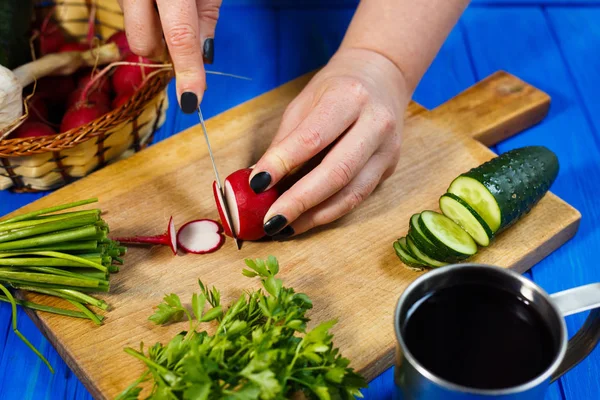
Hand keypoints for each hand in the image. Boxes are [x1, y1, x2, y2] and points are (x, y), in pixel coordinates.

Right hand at [117, 0, 221, 112]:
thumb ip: (205, 20)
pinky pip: (128, 18)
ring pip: (134, 33)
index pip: (180, 37)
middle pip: (143, 45)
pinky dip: (145, 18)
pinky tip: (155, 2)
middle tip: (179, 35)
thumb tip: (202, 59)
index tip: (190, 100)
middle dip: (162, 52)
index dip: (188, 71)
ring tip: (168, 7)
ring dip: (153, 32)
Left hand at [249, 48, 409, 239]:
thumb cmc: (336, 89)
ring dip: (314, 216)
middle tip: (270, 221)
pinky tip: (306, 219)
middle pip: (337, 172)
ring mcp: (387, 149)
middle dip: (299, 201)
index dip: (282, 163)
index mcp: (349, 98)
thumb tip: (260, 182)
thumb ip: (285, 141)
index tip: (256, 184)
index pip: (313, 137)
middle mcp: (375, 124)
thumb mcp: (304, 102)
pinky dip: (328, 212)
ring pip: (351, 194)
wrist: (383, 77)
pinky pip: (357, 197)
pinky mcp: (390, 168)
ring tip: (284, 227)